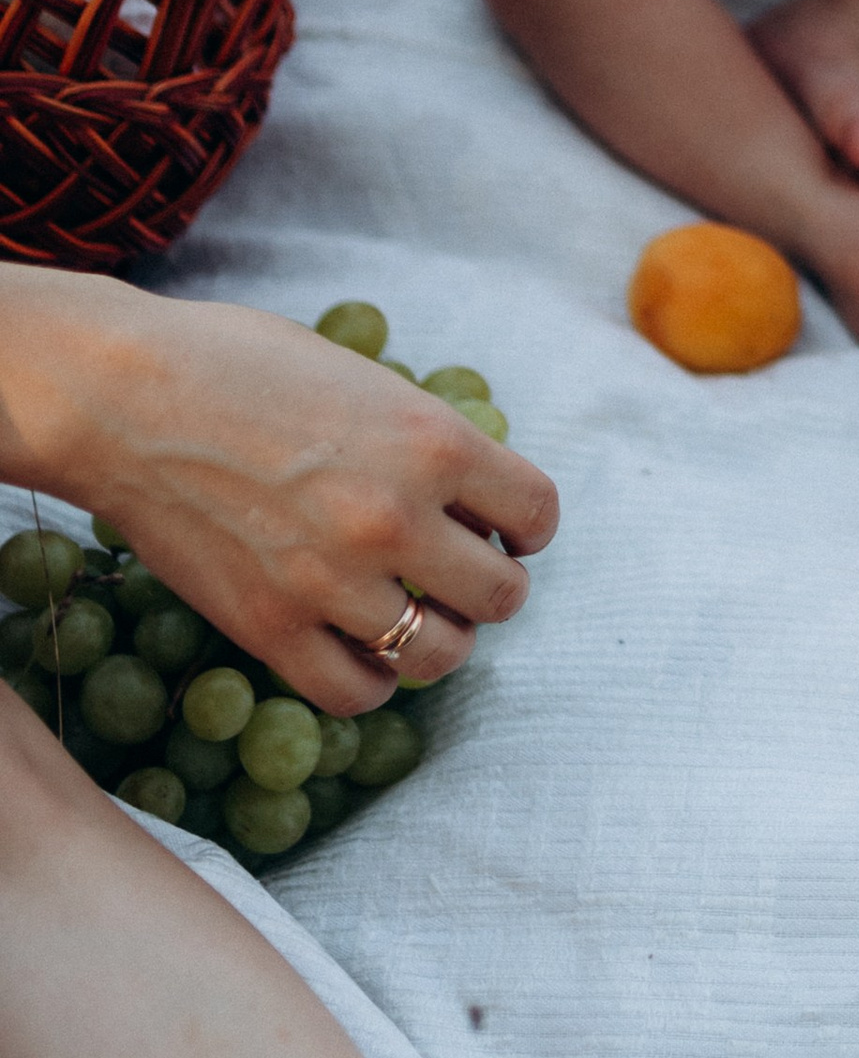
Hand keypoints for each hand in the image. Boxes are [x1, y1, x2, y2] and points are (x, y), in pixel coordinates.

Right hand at [0, 279, 559, 715]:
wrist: (123, 395)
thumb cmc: (237, 364)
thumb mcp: (363, 378)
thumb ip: (422, 438)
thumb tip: (467, 487)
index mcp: (435, 442)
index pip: (537, 514)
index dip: (526, 527)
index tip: (505, 530)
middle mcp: (397, 519)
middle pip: (502, 596)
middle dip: (490, 587)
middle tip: (459, 575)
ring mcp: (334, 581)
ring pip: (441, 654)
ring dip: (440, 640)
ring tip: (416, 617)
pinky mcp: (270, 628)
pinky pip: (356, 693)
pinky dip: (372, 681)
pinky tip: (362, 652)